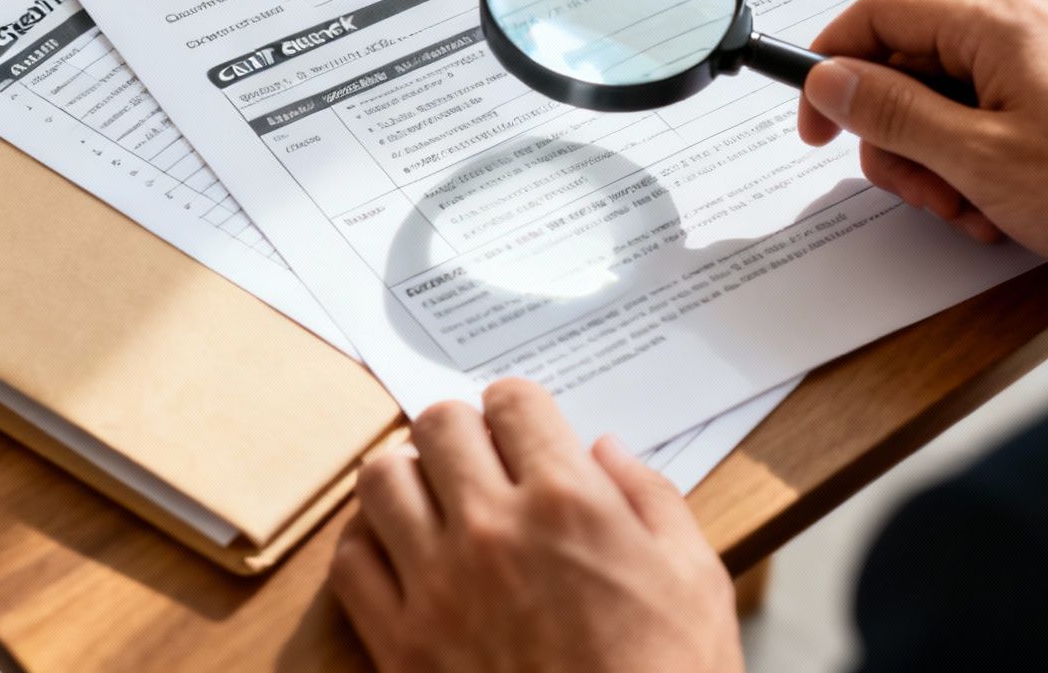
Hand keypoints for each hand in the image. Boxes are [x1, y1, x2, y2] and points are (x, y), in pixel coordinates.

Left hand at [329, 379, 743, 672]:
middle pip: (438, 425)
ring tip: (432, 501)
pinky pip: (350, 563)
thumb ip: (651, 499)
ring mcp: (436, 587)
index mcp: (568, 503)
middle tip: (479, 461)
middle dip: (461, 433)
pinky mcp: (400, 645)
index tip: (524, 432)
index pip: (512, 401)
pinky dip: (369, 548)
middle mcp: (492, 530)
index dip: (520, 410)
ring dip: (407, 479)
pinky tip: (401, 558)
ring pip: (380, 480)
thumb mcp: (697, 579)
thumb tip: (605, 451)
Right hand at [796, 0, 1047, 303]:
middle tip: (919, 191)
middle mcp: (1031, 22)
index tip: (816, 120)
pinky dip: (983, 157)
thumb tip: (830, 78)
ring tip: (974, 209)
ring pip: (954, 93)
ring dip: (943, 158)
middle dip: (900, 135)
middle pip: (914, 61)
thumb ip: (892, 112)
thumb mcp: (975, 159)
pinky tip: (1003, 205)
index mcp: (1001, 22)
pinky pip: (998, 109)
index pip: (879, 13)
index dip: (830, 66)